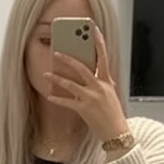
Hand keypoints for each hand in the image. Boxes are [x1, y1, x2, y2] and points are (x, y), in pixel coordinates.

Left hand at [45, 27, 129, 143]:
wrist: (117, 134)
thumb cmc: (113, 115)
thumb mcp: (110, 95)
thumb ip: (102, 84)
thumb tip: (93, 76)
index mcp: (107, 82)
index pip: (104, 57)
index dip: (98, 42)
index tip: (93, 29)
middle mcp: (99, 87)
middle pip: (82, 68)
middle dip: (68, 59)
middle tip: (57, 52)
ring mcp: (91, 98)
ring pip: (71, 84)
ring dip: (57, 78)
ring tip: (46, 74)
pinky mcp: (84, 110)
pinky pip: (67, 102)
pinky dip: (57, 99)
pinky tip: (49, 95)